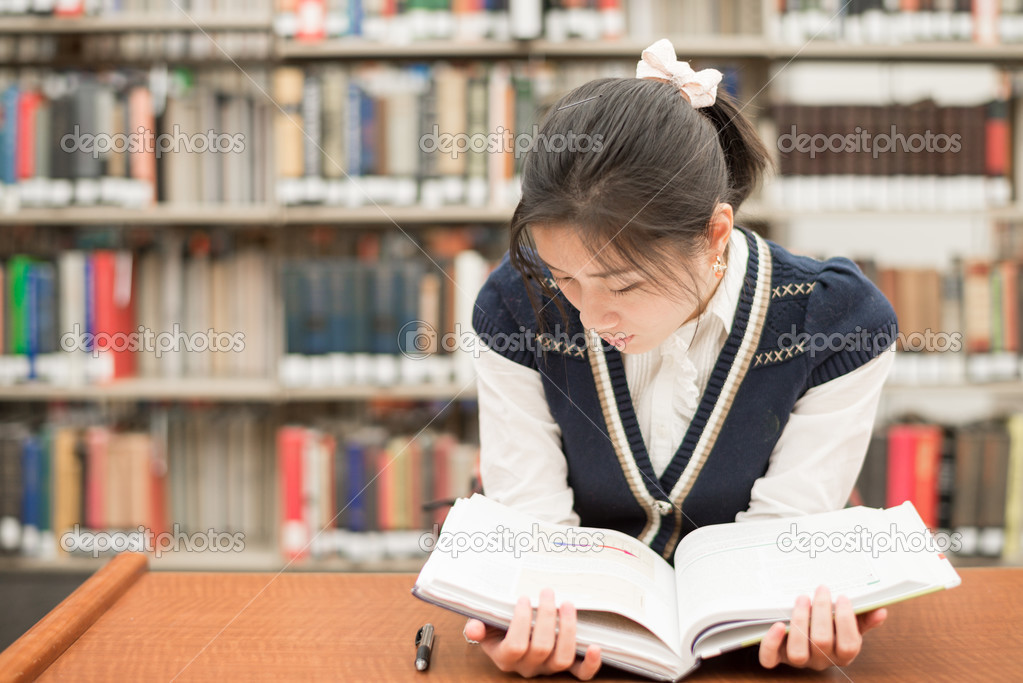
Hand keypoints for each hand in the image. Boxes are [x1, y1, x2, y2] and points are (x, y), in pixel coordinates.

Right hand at [463, 588, 601, 678]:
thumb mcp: (485, 629)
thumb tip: (473, 628)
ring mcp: (548, 669)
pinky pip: (581, 674)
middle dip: (547, 617)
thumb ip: (478, 628)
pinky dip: (591, 663)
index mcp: (506, 658)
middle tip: (548, 592)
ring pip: (562, 658)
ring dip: (568, 630)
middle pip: (542, 647)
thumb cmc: (499, 632)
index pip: (516, 645)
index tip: (525, 598)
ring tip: (567, 604)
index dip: (522, 621)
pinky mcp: (566, 669)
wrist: (511, 646)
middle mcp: (528, 667)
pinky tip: (596, 646)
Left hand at [759, 585, 886, 670]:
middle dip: (821, 612)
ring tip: (802, 598)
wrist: (803, 642)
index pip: (849, 644)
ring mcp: (798, 660)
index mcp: (841, 654)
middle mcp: (820, 660)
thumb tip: (881, 611)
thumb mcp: (848, 627)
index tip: (842, 597)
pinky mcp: (777, 657)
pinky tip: (778, 625)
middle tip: (821, 589)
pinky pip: (771, 659)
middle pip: (822, 642)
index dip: (846, 621)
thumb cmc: (829, 630)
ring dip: (800, 621)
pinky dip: (772, 642)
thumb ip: (863, 620)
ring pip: (798, 651)